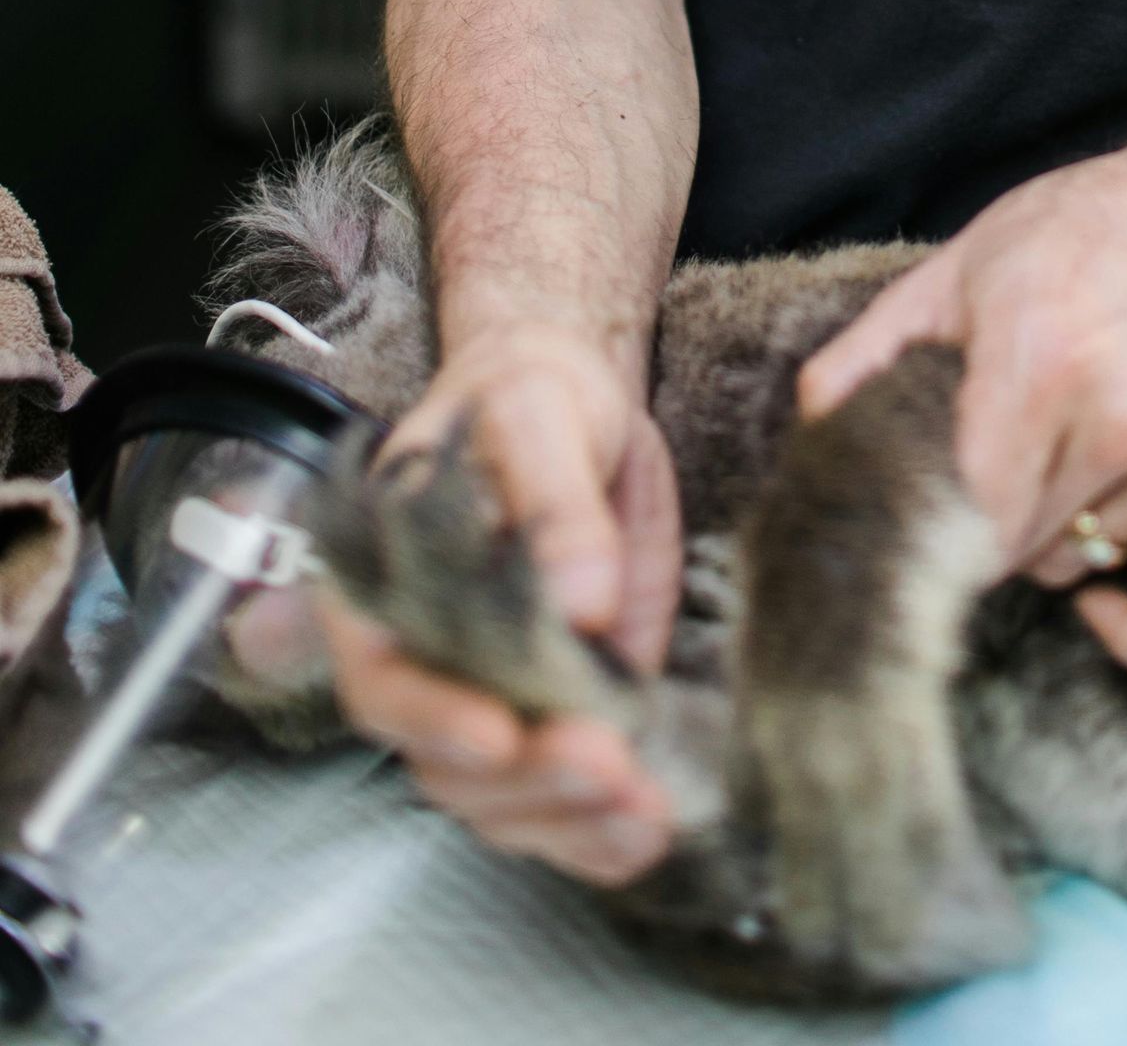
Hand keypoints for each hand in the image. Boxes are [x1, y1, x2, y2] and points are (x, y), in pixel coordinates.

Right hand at [321, 320, 682, 884]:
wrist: (576, 401)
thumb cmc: (527, 393)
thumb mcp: (535, 411)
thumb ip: (552, 497)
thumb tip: (583, 600)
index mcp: (383, 586)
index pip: (384, 677)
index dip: (433, 718)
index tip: (499, 736)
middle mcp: (429, 659)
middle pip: (448, 761)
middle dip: (524, 781)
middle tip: (602, 764)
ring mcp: (496, 694)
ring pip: (504, 796)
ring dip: (569, 820)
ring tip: (641, 813)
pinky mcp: (562, 708)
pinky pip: (562, 794)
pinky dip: (601, 828)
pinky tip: (645, 831)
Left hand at [798, 119, 1126, 670]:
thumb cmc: (1074, 236)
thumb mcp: (954, 269)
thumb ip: (869, 353)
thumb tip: (812, 431)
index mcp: (1038, 358)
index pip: (966, 515)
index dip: (931, 526)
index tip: (915, 512)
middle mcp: (1122, 414)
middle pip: (1017, 549)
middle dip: (982, 526)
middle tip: (983, 468)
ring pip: (1081, 566)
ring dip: (1053, 540)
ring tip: (1052, 462)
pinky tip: (1101, 598)